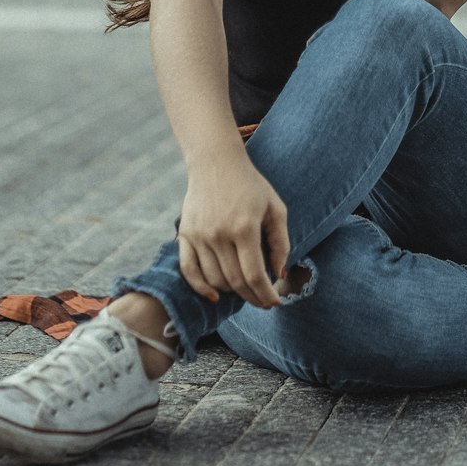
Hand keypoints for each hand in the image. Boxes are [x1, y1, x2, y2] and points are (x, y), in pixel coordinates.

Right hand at [176, 151, 290, 309]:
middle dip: (253, 297)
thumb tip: (279, 275)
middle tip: (263, 301)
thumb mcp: (275, 208)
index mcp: (244, 228)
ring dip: (232, 292)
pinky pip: (189, 270)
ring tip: (245, 289)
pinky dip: (200, 287)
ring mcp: (199, 235)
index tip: (275, 302)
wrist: (215, 162)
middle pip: (235, 282)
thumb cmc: (251, 185)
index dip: (266, 295)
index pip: (255, 275)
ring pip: (214, 280)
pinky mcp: (185, 234)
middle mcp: (219, 234)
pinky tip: (215, 296)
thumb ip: (281, 242)